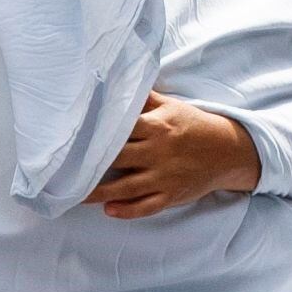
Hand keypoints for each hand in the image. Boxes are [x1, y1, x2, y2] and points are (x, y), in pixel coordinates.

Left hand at [91, 92, 261, 218]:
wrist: (228, 151)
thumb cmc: (193, 125)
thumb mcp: (171, 106)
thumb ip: (144, 98)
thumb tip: (116, 81)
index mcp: (158, 126)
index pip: (122, 128)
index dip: (98, 132)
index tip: (74, 136)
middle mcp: (159, 152)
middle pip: (119, 158)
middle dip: (91, 164)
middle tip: (64, 169)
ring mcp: (165, 176)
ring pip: (127, 187)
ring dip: (100, 193)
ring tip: (75, 195)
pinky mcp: (171, 195)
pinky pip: (146, 206)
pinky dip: (127, 210)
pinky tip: (109, 210)